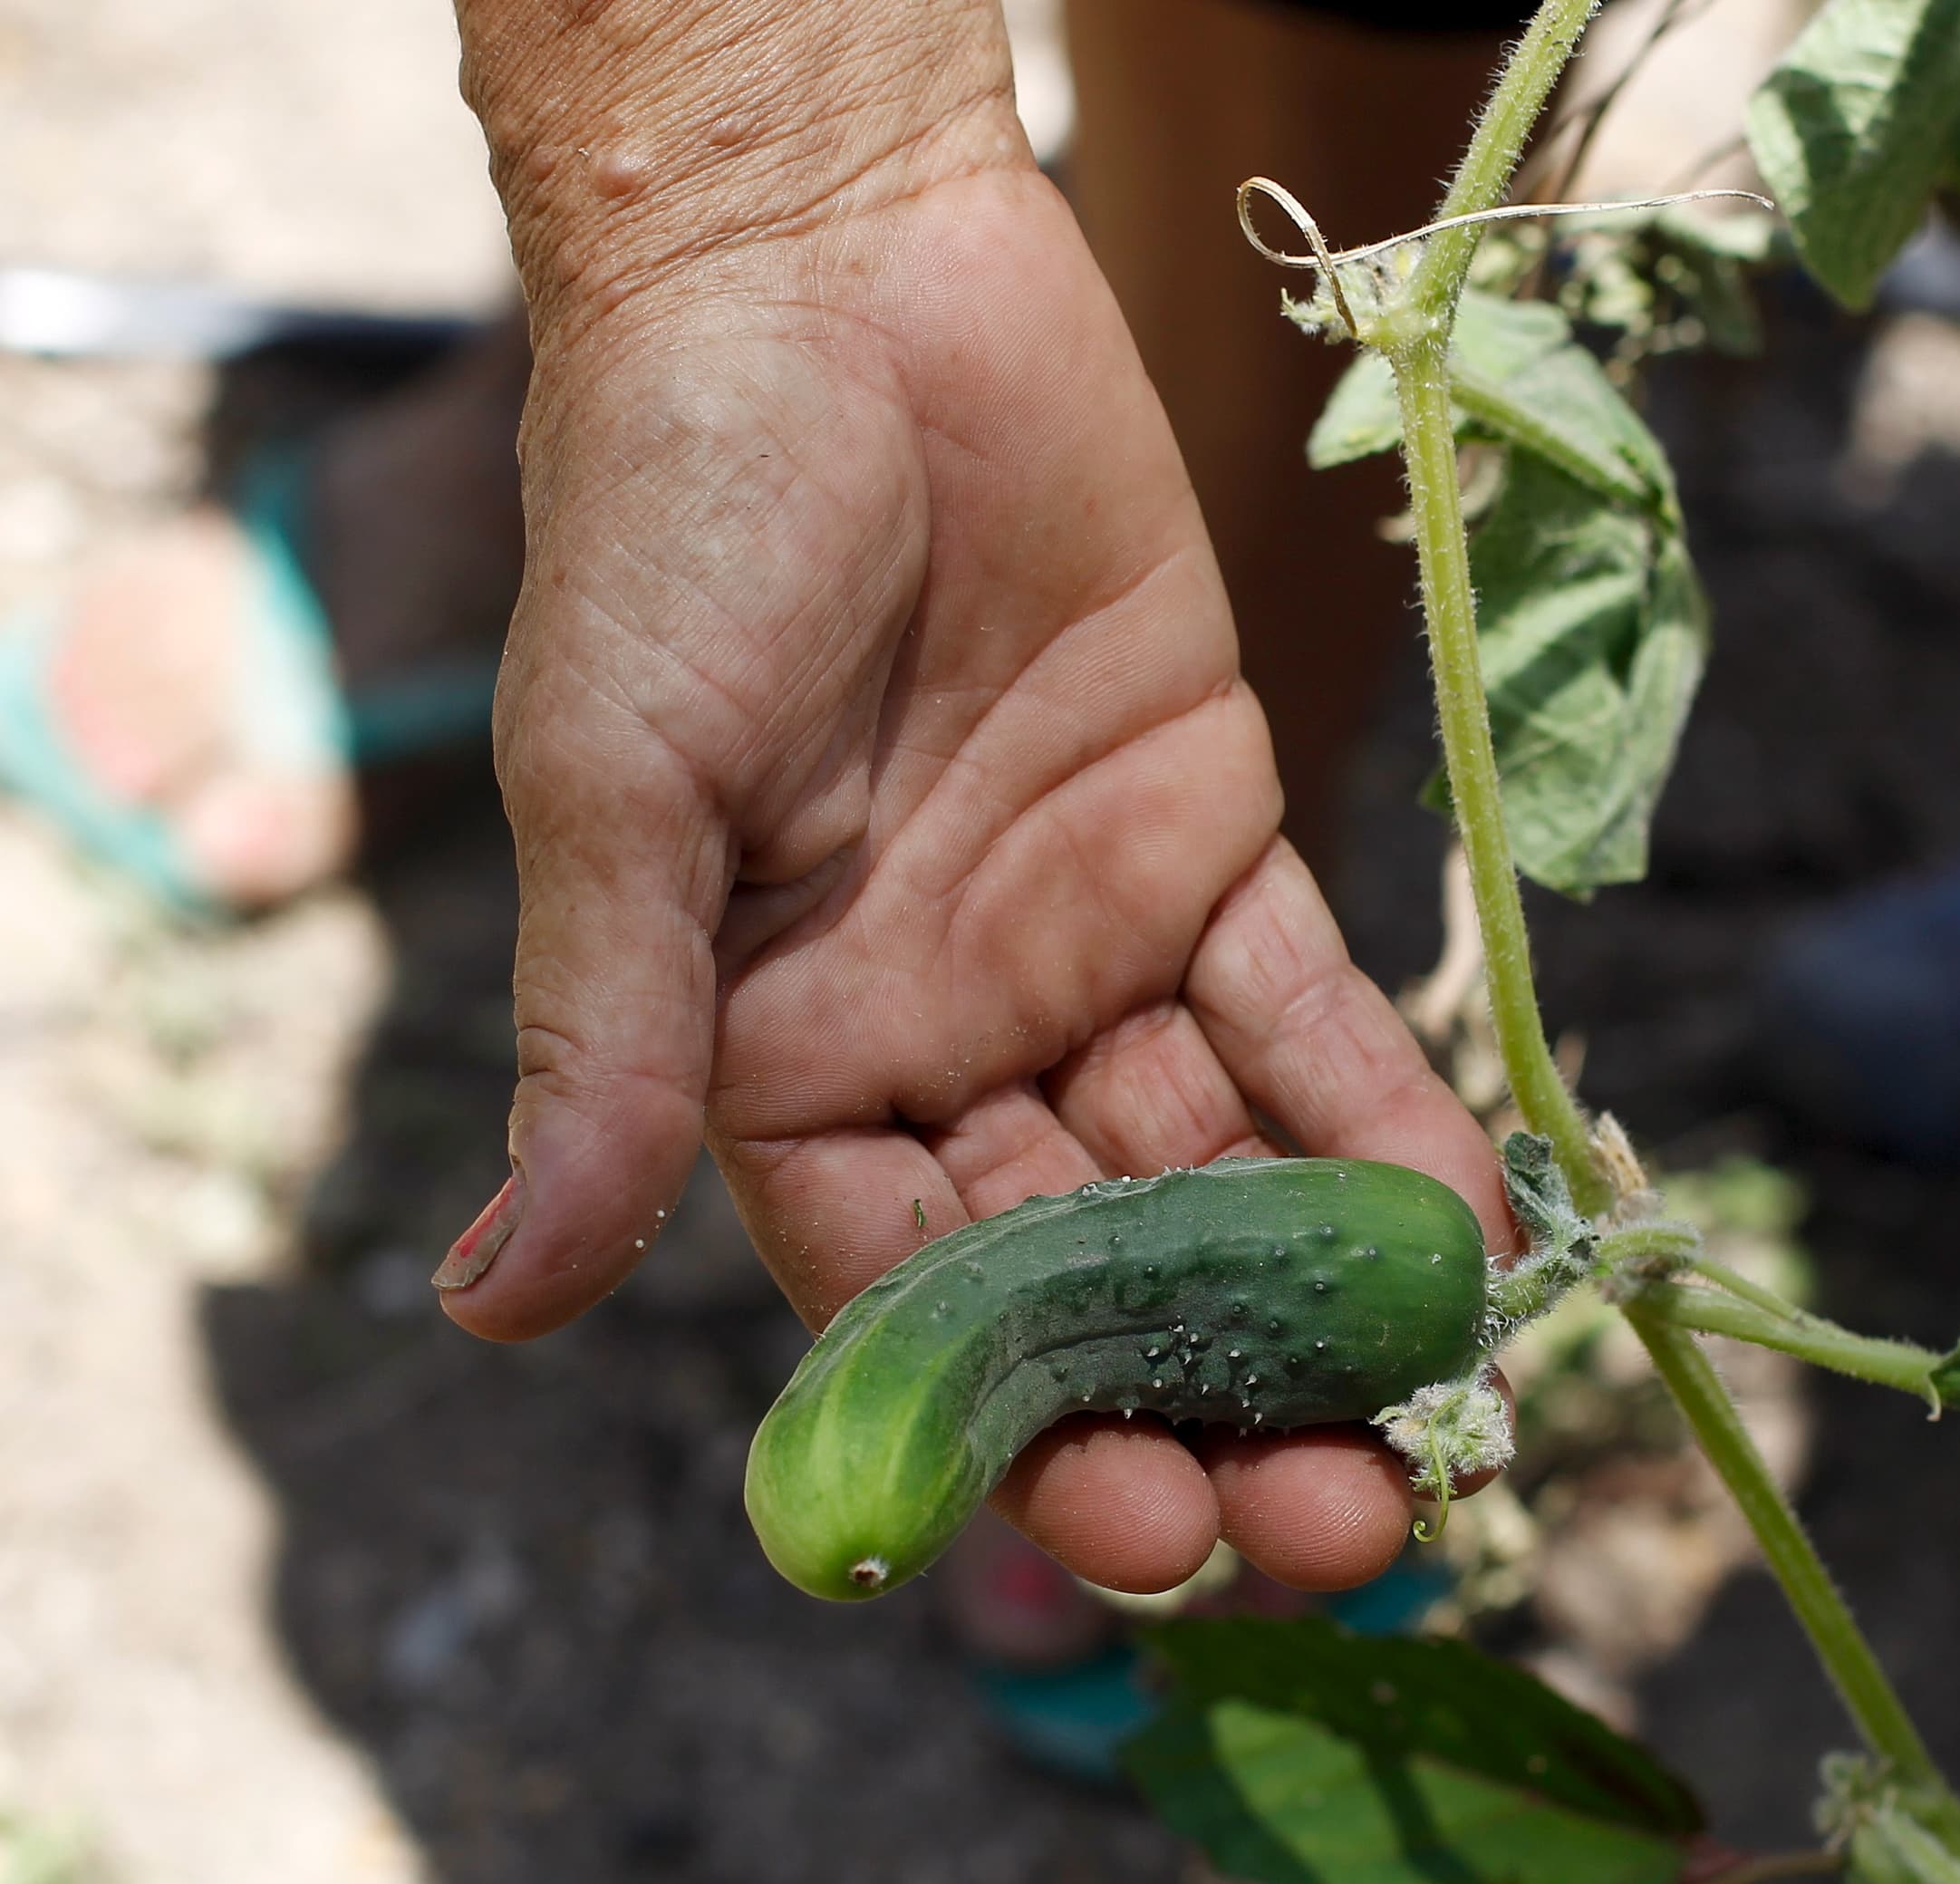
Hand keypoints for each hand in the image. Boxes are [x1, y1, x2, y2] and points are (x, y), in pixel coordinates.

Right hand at [436, 14, 1506, 1593]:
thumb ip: (605, 1045)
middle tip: (1331, 1525)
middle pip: (1082, 1275)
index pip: (906, 1302)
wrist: (831, 272)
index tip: (1142, 1534)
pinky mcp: (1204, 840)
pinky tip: (1469, 1232)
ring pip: (1210, 1176)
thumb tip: (490, 1301)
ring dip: (1314, 1302)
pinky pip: (1303, 1013)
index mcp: (775, 1065)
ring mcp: (1079, 949)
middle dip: (1202, 1405)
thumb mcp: (614, 794)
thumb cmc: (677, 520)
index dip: (1021, 1430)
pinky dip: (1380, 1117)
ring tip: (1428, 1430)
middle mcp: (936, 1039)